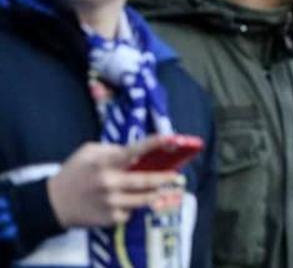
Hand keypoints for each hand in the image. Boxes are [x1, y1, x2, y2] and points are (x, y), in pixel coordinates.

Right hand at [47, 138, 182, 227]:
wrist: (53, 203)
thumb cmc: (74, 173)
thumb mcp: (87, 152)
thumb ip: (111, 149)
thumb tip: (136, 151)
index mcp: (103, 163)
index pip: (132, 150)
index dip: (152, 143)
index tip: (170, 137)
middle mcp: (108, 182)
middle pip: (145, 181)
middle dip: (164, 178)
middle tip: (176, 177)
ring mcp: (110, 202)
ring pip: (143, 200)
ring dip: (155, 195)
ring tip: (163, 191)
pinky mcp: (110, 218)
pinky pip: (130, 212)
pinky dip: (131, 208)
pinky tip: (125, 204)